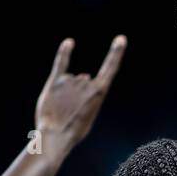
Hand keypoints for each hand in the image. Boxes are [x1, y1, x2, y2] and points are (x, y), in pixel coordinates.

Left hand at [34, 36, 126, 152]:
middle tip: (72, 112)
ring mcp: (70, 80)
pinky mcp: (55, 81)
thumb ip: (89, 94)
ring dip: (66, 93)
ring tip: (62, 110)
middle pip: (84, 81)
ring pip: (71, 81)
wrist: (56, 136)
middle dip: (79, 94)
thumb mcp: (89, 115)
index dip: (116, 52)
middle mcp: (86, 82)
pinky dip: (65, 52)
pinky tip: (69, 43)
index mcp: (99, 92)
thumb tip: (83, 76)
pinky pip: (61, 63)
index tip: (121, 38)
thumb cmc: (74, 130)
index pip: (110, 68)